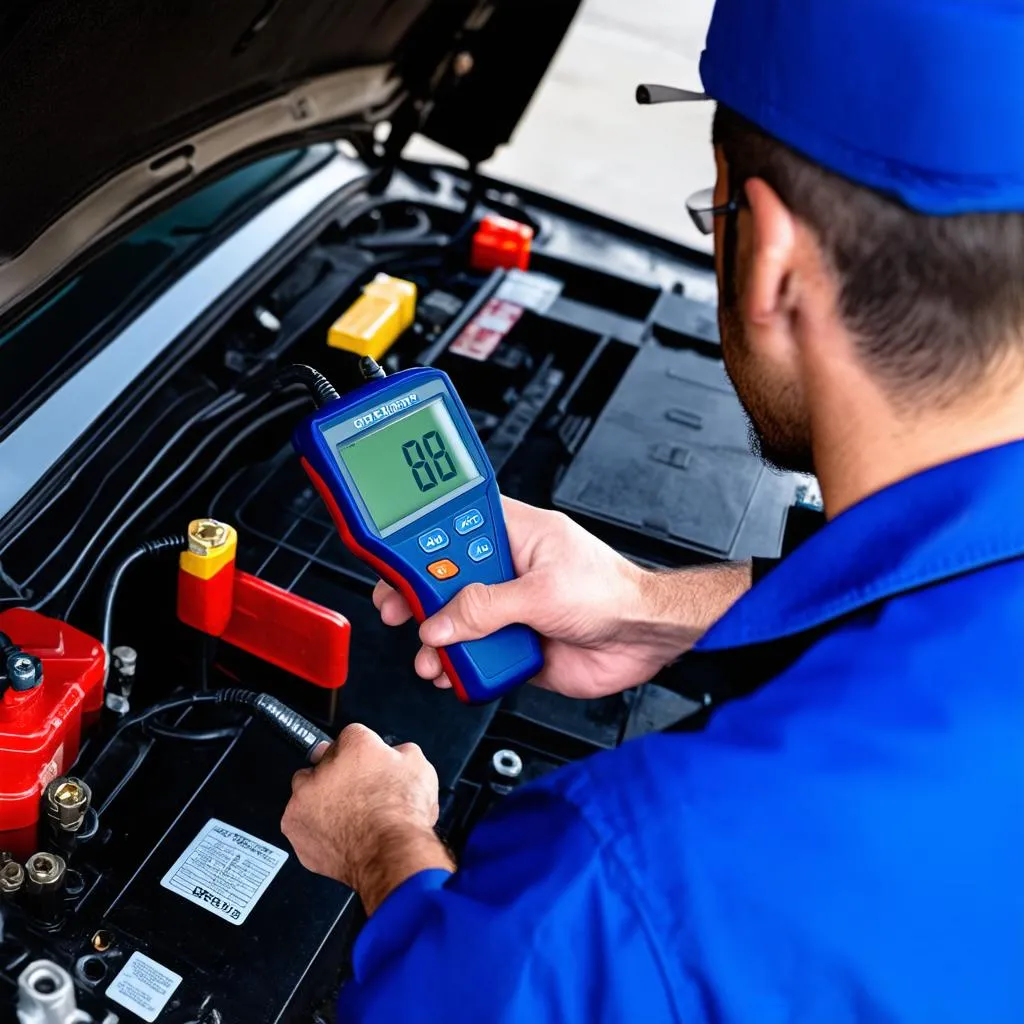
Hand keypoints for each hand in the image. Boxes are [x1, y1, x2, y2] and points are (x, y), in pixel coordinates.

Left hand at [281, 724, 452, 913]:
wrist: (391, 854)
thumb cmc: (404, 814)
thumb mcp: (419, 767)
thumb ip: (400, 754)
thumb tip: (395, 756)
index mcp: (354, 744)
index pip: (352, 736)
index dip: (364, 754)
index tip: (368, 765)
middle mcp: (322, 766)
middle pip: (323, 761)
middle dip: (336, 774)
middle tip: (356, 793)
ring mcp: (303, 797)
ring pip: (306, 792)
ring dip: (321, 801)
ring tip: (347, 818)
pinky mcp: (294, 826)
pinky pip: (301, 823)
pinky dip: (315, 829)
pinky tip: (338, 835)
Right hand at [373, 498, 703, 699]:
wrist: (644, 641)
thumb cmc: (612, 592)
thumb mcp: (543, 591)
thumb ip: (487, 606)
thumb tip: (443, 622)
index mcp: (514, 535)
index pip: (454, 525)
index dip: (421, 538)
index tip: (394, 556)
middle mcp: (507, 569)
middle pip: (445, 577)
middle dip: (417, 596)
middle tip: (396, 608)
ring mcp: (508, 608)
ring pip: (455, 621)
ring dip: (436, 640)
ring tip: (429, 655)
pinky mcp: (512, 644)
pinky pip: (473, 655)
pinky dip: (457, 666)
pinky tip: (450, 672)